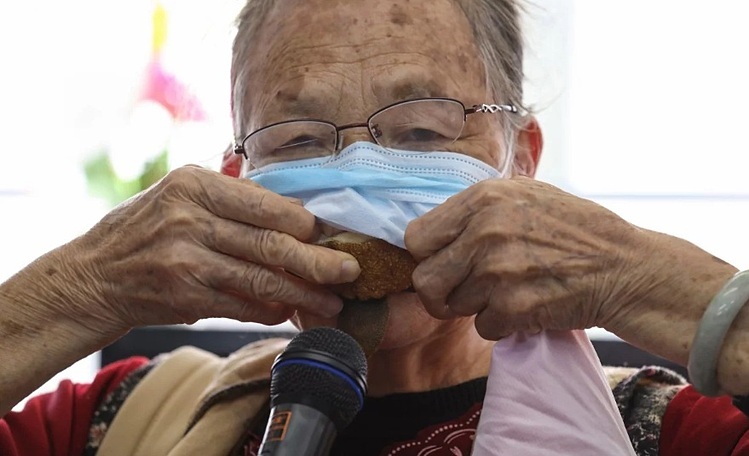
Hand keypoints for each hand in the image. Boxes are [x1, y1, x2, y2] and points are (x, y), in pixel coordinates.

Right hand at [51, 165, 359, 334]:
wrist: (93, 275)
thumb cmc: (145, 230)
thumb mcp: (179, 194)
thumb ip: (231, 197)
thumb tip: (296, 213)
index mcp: (195, 184)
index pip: (268, 204)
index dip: (306, 223)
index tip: (331, 235)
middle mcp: (190, 218)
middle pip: (271, 242)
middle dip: (317, 262)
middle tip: (350, 273)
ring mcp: (186, 259)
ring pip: (261, 279)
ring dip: (302, 294)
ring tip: (332, 303)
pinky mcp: (185, 296)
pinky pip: (241, 305)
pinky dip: (269, 310)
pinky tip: (288, 311)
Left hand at [404, 177, 647, 339]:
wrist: (625, 267)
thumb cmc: (575, 230)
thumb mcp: (525, 195)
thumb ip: (477, 209)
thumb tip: (435, 232)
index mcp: (482, 199)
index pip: (416, 237)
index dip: (427, 256)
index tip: (444, 263)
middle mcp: (484, 231)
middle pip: (424, 280)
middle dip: (440, 293)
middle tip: (462, 293)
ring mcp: (498, 271)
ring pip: (452, 307)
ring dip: (475, 307)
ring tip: (507, 292)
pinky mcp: (514, 307)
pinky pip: (483, 328)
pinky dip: (501, 325)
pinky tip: (526, 306)